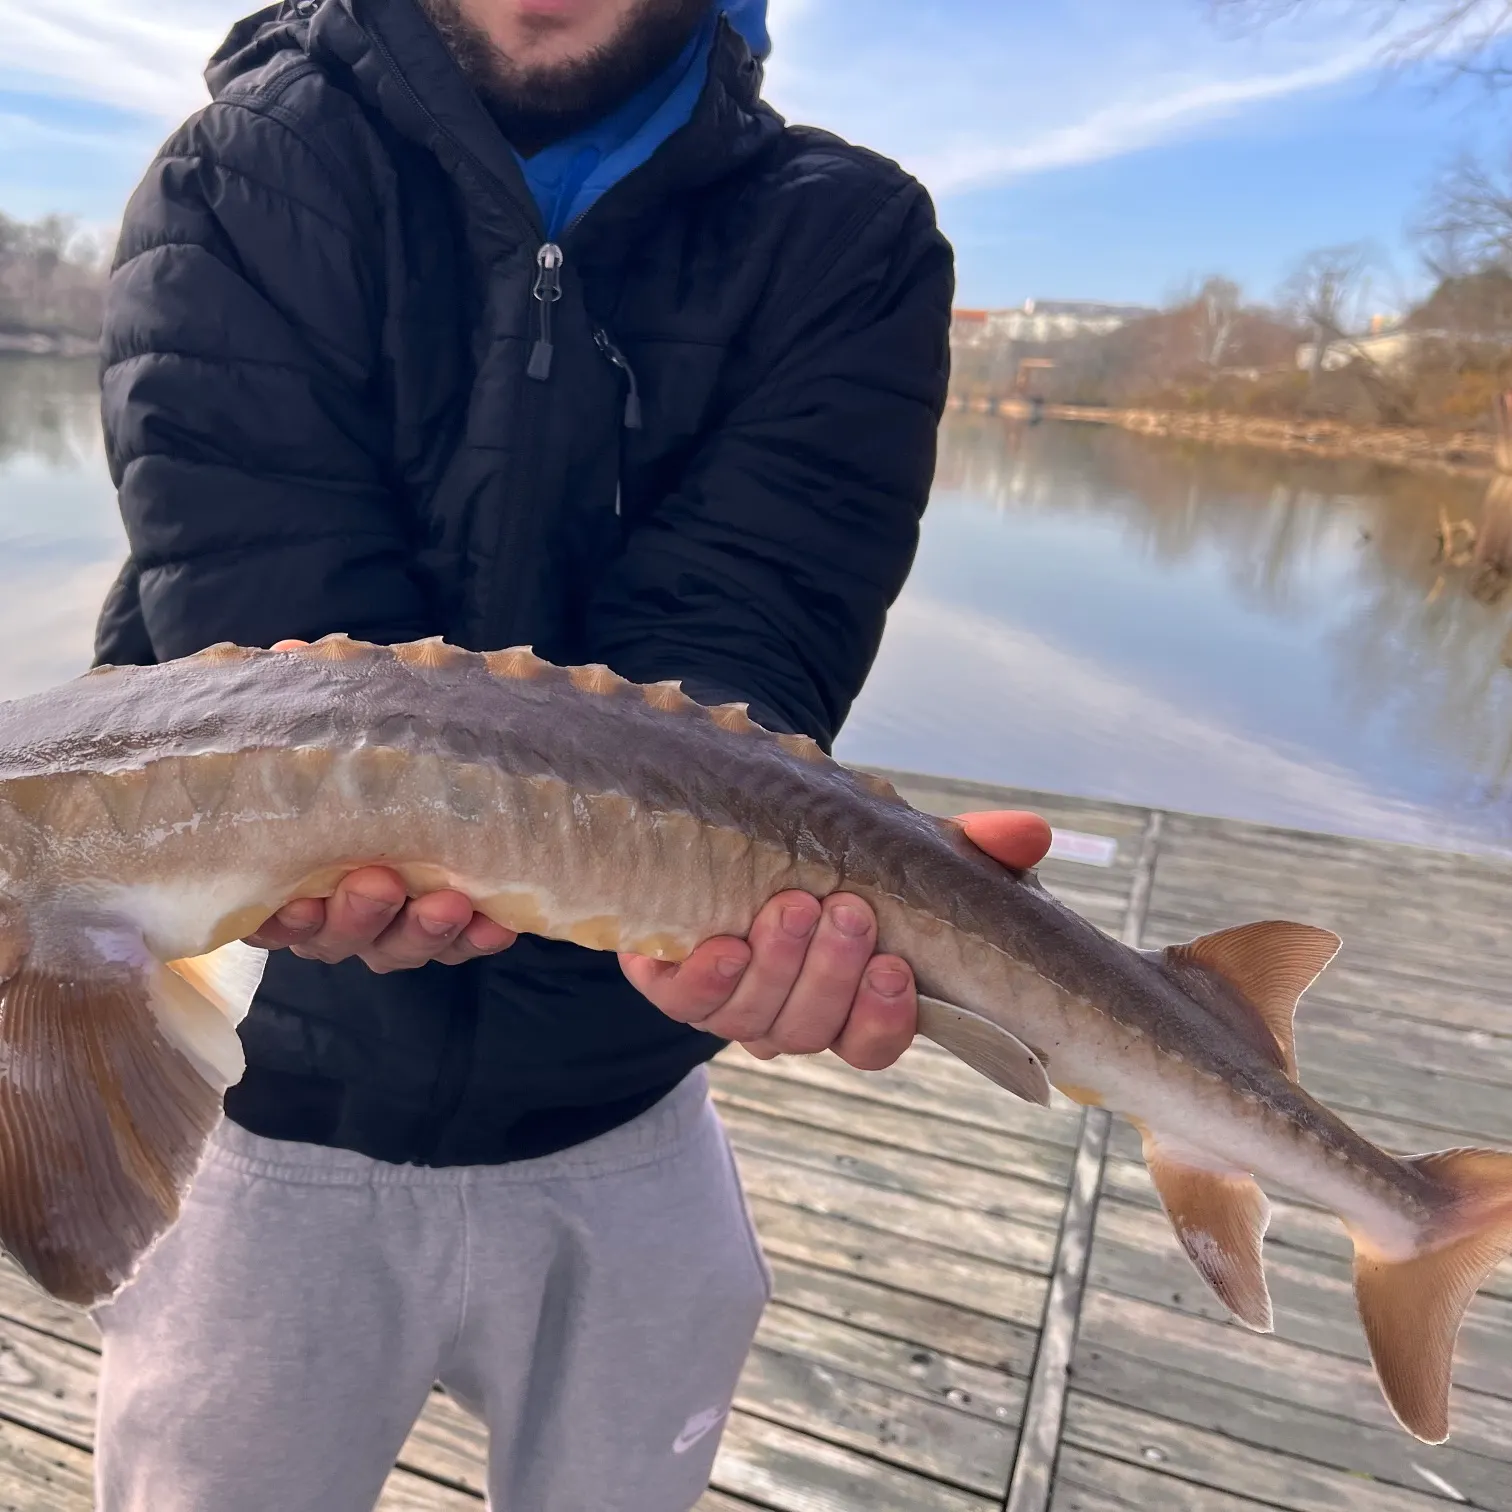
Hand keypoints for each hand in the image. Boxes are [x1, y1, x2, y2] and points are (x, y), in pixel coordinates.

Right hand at [242, 640, 515, 972]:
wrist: (431, 757)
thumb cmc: (352, 750)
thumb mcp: (330, 722)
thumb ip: (303, 700)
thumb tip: (291, 655)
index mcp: (288, 874)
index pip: (273, 915)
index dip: (282, 920)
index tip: (297, 904)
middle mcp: (334, 910)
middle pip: (339, 936)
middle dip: (359, 915)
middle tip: (379, 882)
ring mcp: (392, 923)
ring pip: (399, 944)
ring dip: (424, 930)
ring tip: (450, 902)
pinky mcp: (448, 927)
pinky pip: (460, 944)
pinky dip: (478, 937)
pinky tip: (498, 925)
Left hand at [621, 808, 1051, 1070]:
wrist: (729, 821)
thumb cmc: (833, 852)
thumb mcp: (900, 845)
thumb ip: (966, 845)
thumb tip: (1031, 834)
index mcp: (848, 1002)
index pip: (874, 1044)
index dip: (884, 1020)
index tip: (896, 968)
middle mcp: (788, 1015)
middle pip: (810, 1030)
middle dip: (830, 975)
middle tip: (847, 910)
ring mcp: (728, 1001)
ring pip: (751, 1018)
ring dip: (776, 967)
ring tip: (791, 905)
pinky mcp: (670, 975)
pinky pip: (681, 1000)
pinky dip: (704, 978)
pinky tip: (725, 942)